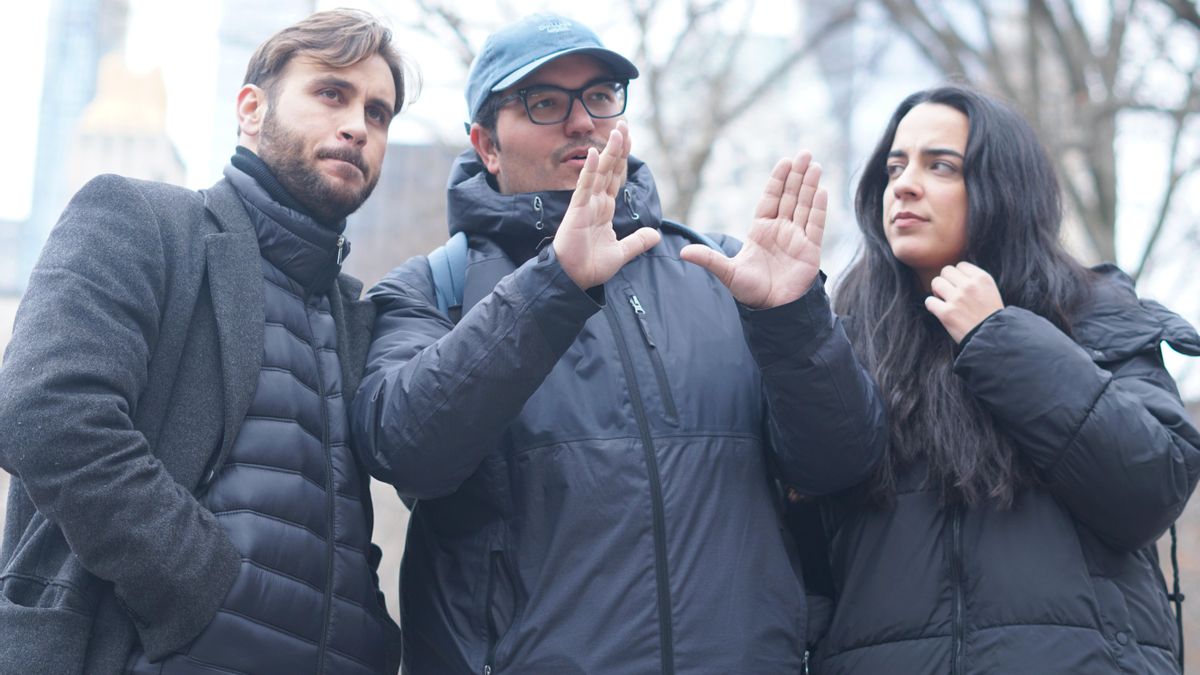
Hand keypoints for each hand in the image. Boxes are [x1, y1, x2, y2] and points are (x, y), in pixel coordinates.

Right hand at [554, 121, 661, 288]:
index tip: (628, 139)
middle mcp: (595, 203)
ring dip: (607, 152)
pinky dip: (588, 171)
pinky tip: (592, 154)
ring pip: (598, 173)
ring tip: (616, 132)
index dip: (623, 159)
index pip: (616, 178)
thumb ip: (637, 242)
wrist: (574, 280)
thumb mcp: (621, 253)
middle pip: (609, 169)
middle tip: (624, 125)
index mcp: (604, 209)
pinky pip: (584, 187)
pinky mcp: (576, 212)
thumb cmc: (591, 266)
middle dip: (617, 148)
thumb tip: (655, 234)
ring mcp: (585, 205)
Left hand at [679, 150, 825, 308]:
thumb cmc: (749, 291)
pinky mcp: (810, 250)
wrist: (771, 310)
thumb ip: (709, 259)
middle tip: (804, 153)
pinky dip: (819, 209)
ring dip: (810, 186)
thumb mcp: (727, 272)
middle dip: (798, 175)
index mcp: (761, 230)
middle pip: (791, 197)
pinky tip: (822, 191)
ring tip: (815, 165)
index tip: (785, 161)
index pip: (772, 198)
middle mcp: (781, 230)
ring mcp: (797, 239)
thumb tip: (682, 252)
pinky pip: (816, 225)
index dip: (778, 180)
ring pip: (805, 206)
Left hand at [924, 262, 1004, 342]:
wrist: (993, 339)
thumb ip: (974, 281)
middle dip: (946, 281)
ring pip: (936, 282)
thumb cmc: (990, 316)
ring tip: (944, 301)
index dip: (957, 276)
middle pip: (946, 271)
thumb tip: (954, 274)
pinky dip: (932, 306)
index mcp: (982, 278)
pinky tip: (939, 311)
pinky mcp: (946, 313)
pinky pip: (929, 301)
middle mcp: (969, 286)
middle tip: (949, 293)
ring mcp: (957, 299)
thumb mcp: (990, 291)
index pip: (960, 265)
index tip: (960, 286)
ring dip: (937, 291)